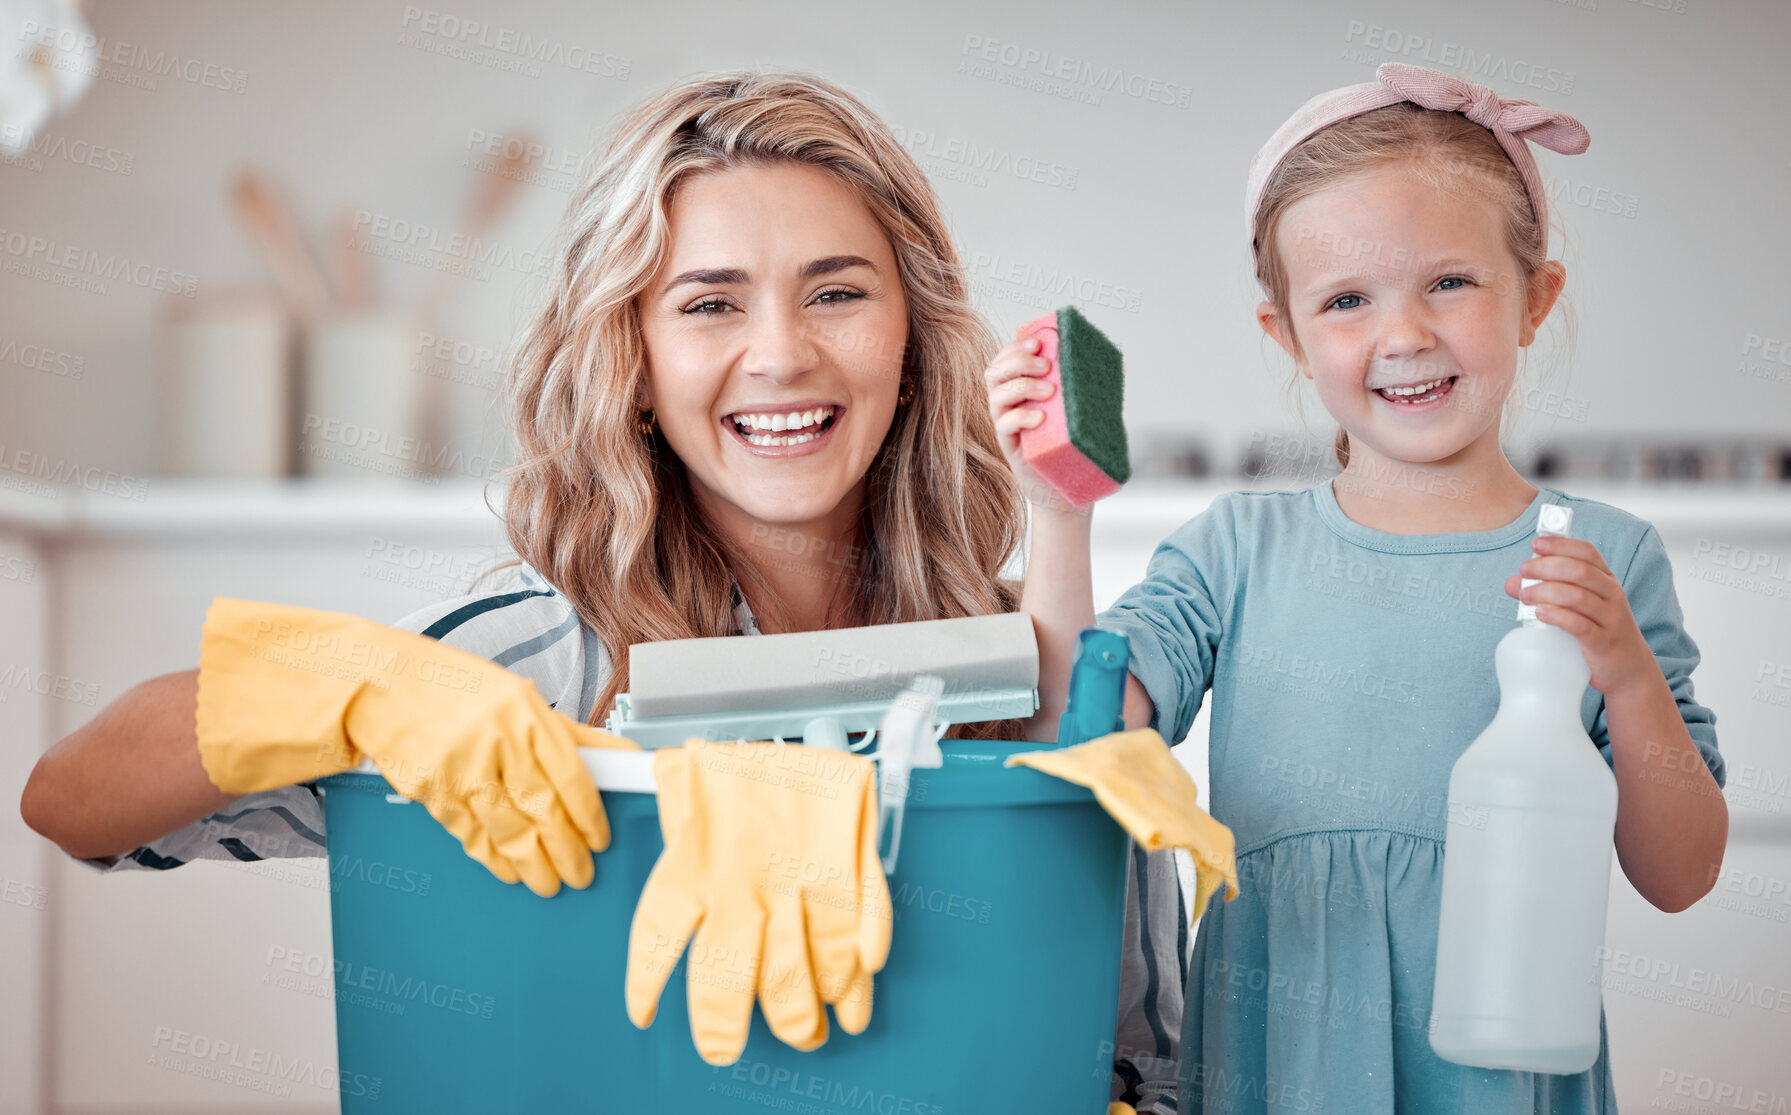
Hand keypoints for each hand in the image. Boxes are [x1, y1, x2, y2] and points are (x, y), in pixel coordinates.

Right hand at [194, 597, 624, 896]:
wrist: (381, 685)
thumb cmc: (457, 690)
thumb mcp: (520, 698)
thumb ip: (569, 733)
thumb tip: (620, 759)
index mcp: (527, 712)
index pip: (572, 776)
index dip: (590, 816)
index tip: (599, 837)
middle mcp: (497, 739)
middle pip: (544, 809)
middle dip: (567, 851)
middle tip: (580, 872)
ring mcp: (462, 767)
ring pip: (509, 830)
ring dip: (534, 865)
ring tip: (550, 882)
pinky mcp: (432, 791)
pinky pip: (471, 835)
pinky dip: (493, 859)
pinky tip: (510, 870)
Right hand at [984, 334, 1079, 514]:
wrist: (1069, 489)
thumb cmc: (1075, 447)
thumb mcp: (1082, 412)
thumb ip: (1083, 388)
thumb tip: (1104, 363)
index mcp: (1022, 390)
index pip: (1006, 360)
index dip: (1015, 347)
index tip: (1038, 342)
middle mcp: (1009, 405)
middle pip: (995, 372)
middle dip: (1018, 361)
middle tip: (1047, 366)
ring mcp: (1007, 425)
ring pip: (996, 395)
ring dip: (1022, 386)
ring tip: (1050, 392)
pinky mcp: (1009, 446)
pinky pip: (1003, 425)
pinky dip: (1020, 417)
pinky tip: (1040, 418)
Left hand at [1505, 536, 1657, 695]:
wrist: (1629, 668)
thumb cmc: (1598, 630)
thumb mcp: (1579, 606)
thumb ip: (1549, 591)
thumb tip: (1512, 584)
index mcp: (1606, 580)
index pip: (1587, 552)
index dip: (1561, 544)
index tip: (1536, 544)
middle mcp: (1611, 595)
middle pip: (1579, 571)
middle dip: (1547, 567)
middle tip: (1524, 571)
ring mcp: (1610, 619)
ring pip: (1578, 596)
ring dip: (1546, 592)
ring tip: (1524, 595)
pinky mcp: (1603, 643)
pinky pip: (1580, 626)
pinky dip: (1558, 617)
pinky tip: (1540, 613)